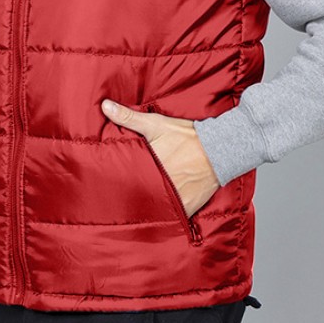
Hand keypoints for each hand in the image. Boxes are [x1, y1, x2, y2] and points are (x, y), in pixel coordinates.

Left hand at [101, 99, 219, 216]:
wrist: (219, 149)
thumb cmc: (186, 136)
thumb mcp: (155, 124)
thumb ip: (128, 117)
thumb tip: (104, 106)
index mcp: (148, 169)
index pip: (125, 184)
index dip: (116, 188)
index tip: (107, 189)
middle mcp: (160, 188)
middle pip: (139, 199)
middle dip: (131, 199)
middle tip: (120, 201)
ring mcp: (175, 200)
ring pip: (156, 210)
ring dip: (149, 208)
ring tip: (140, 208)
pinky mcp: (187, 207)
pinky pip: (174, 216)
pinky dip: (168, 216)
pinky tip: (161, 214)